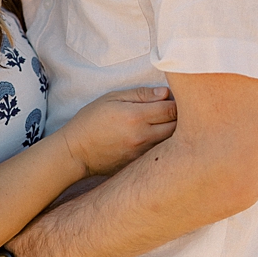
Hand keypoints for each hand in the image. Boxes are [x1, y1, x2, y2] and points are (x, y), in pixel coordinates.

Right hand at [60, 86, 176, 177]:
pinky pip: (162, 152)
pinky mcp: (142, 163)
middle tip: (171, 112)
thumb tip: (166, 93)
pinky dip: (165, 145)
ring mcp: (144, 152)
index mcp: (135, 116)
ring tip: (163, 124)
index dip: (176, 101)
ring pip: (174, 141)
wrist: (76, 152)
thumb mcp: (110, 99)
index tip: (169, 99)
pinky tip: (154, 139)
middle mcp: (143, 136)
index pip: (172, 108)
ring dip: (174, 132)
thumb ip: (139, 94)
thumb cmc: (90, 121)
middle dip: (181, 117)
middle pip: (179, 126)